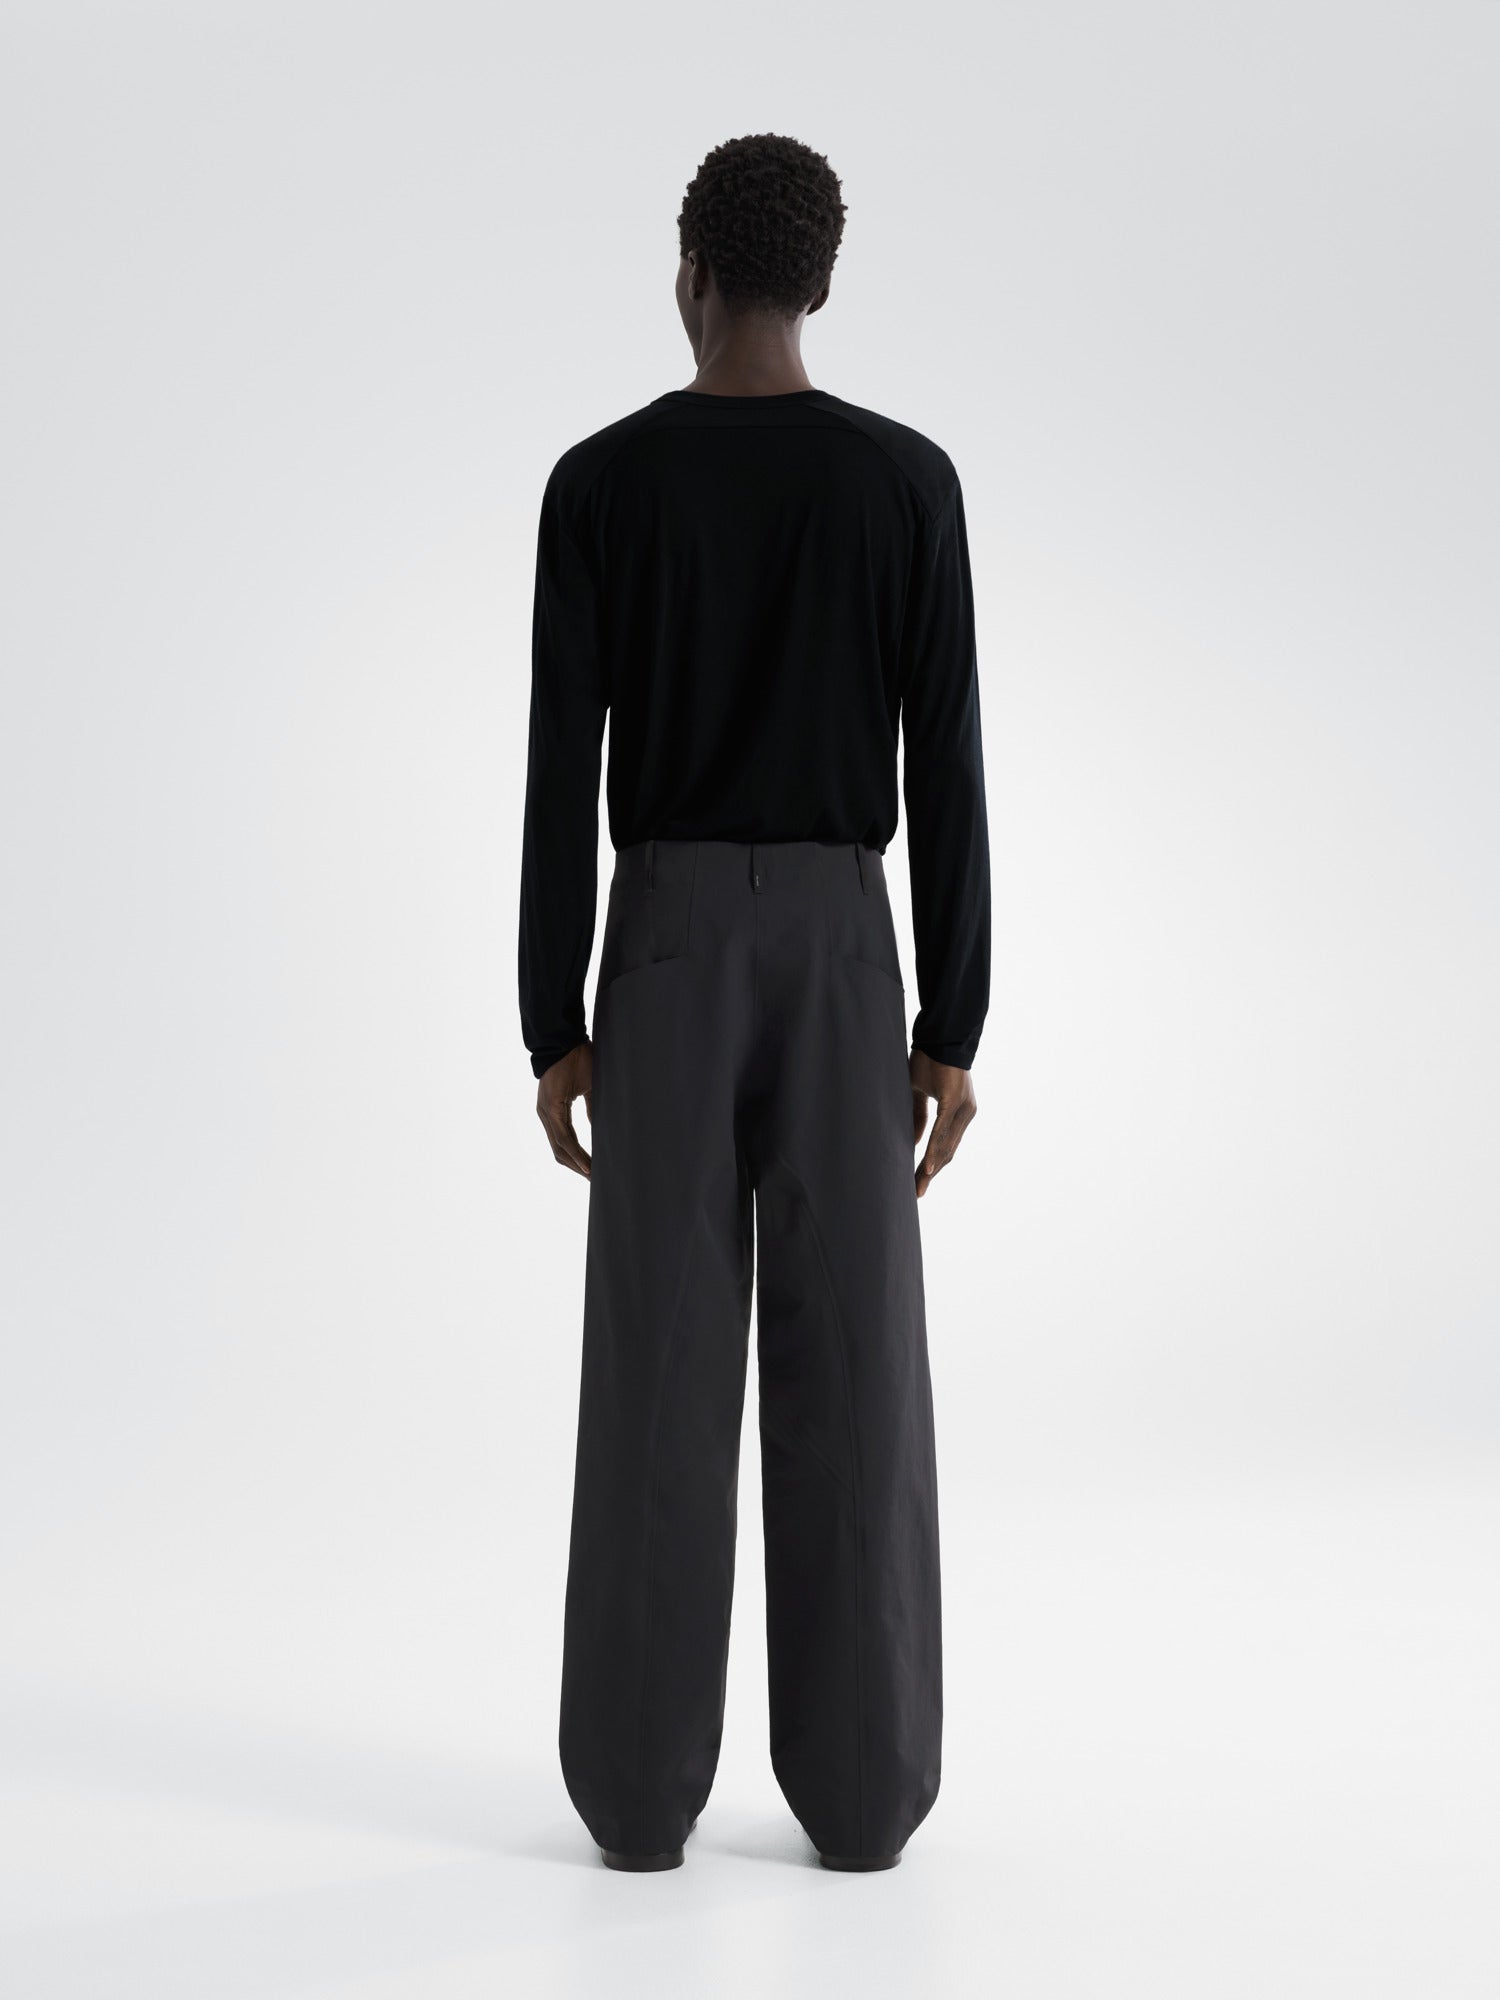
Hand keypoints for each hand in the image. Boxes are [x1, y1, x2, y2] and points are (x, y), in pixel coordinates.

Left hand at [536, 1041, 593, 1178]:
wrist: (564, 1039)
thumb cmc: (578, 1058)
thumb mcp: (589, 1087)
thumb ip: (592, 1108)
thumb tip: (598, 1126)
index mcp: (554, 1110)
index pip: (565, 1143)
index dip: (578, 1159)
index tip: (593, 1171)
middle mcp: (546, 1115)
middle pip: (560, 1152)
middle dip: (578, 1168)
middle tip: (595, 1181)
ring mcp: (546, 1112)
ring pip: (560, 1148)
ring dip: (577, 1164)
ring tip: (593, 1176)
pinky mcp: (549, 1109)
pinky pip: (563, 1137)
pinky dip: (575, 1152)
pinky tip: (587, 1164)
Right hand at [909, 1049, 976, 1198]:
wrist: (939, 1034)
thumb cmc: (929, 1059)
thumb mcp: (919, 1092)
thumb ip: (918, 1116)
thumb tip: (915, 1142)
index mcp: (959, 1112)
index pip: (946, 1145)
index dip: (933, 1165)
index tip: (920, 1183)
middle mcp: (966, 1114)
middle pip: (947, 1152)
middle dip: (930, 1174)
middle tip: (916, 1193)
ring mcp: (963, 1108)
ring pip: (946, 1146)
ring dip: (931, 1168)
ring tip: (918, 1186)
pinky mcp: (954, 1101)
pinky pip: (943, 1131)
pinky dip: (934, 1149)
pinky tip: (927, 1167)